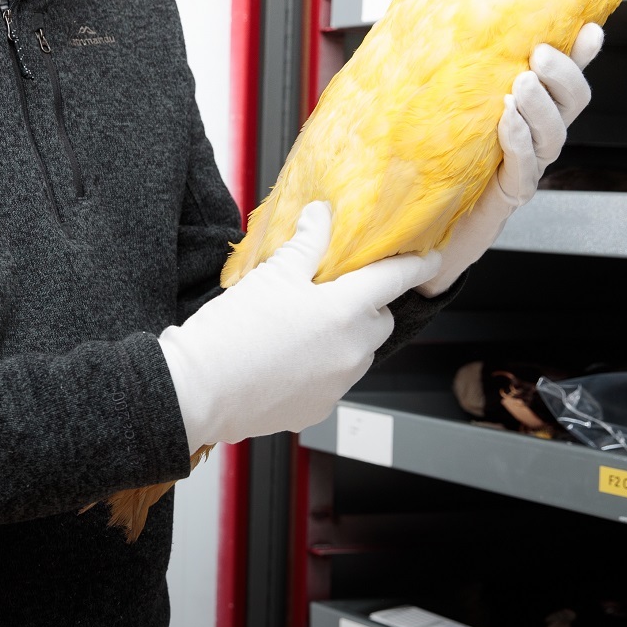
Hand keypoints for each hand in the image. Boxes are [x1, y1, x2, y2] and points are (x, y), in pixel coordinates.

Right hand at [161, 201, 439, 452]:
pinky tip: (286, 358)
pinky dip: (321, 367)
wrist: (197, 391)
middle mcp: (351, 352)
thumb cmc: (231, 332)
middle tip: (331, 291)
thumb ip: (306, 245)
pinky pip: (334, 380)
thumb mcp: (271, 275)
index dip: (415, 265)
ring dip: (344, 337)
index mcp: (345, 312)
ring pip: (358, 352)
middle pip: (379, 319)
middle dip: (366, 304)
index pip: (394, 280)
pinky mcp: (318, 409)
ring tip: (301, 327)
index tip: (429, 258)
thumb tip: (321, 217)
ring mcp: (337, 385)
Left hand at [418, 24, 601, 296]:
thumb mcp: (450, 113)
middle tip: (541, 55)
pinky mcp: (509, 195)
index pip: (563, 82)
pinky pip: (524, 168)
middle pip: (570, 105)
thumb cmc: (437, 167)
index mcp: (527, 116)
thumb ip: (462, 81)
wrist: (425, 231)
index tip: (588, 32)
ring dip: (539, 107)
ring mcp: (525, 168)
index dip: (580, 58)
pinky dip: (518, 142)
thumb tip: (450, 32)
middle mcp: (534, 141)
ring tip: (521, 85)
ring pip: (552, 135)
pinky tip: (507, 123)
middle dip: (563, 76)